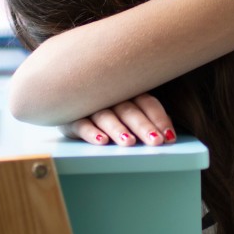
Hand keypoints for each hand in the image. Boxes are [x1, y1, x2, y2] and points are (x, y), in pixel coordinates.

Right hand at [60, 93, 176, 146]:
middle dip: (143, 126)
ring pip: (106, 116)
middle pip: (129, 110)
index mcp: (127, 90)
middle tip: (155, 141)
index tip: (169, 136)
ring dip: (118, 128)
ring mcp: (89, 105)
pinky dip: (91, 132)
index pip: (147, 102)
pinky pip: (81, 124)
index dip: (159, 118)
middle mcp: (110, 95)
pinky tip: (101, 140)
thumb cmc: (104, 104)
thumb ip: (145, 117)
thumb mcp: (125, 106)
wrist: (64, 93)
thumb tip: (168, 134)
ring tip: (129, 142)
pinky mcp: (70, 116)